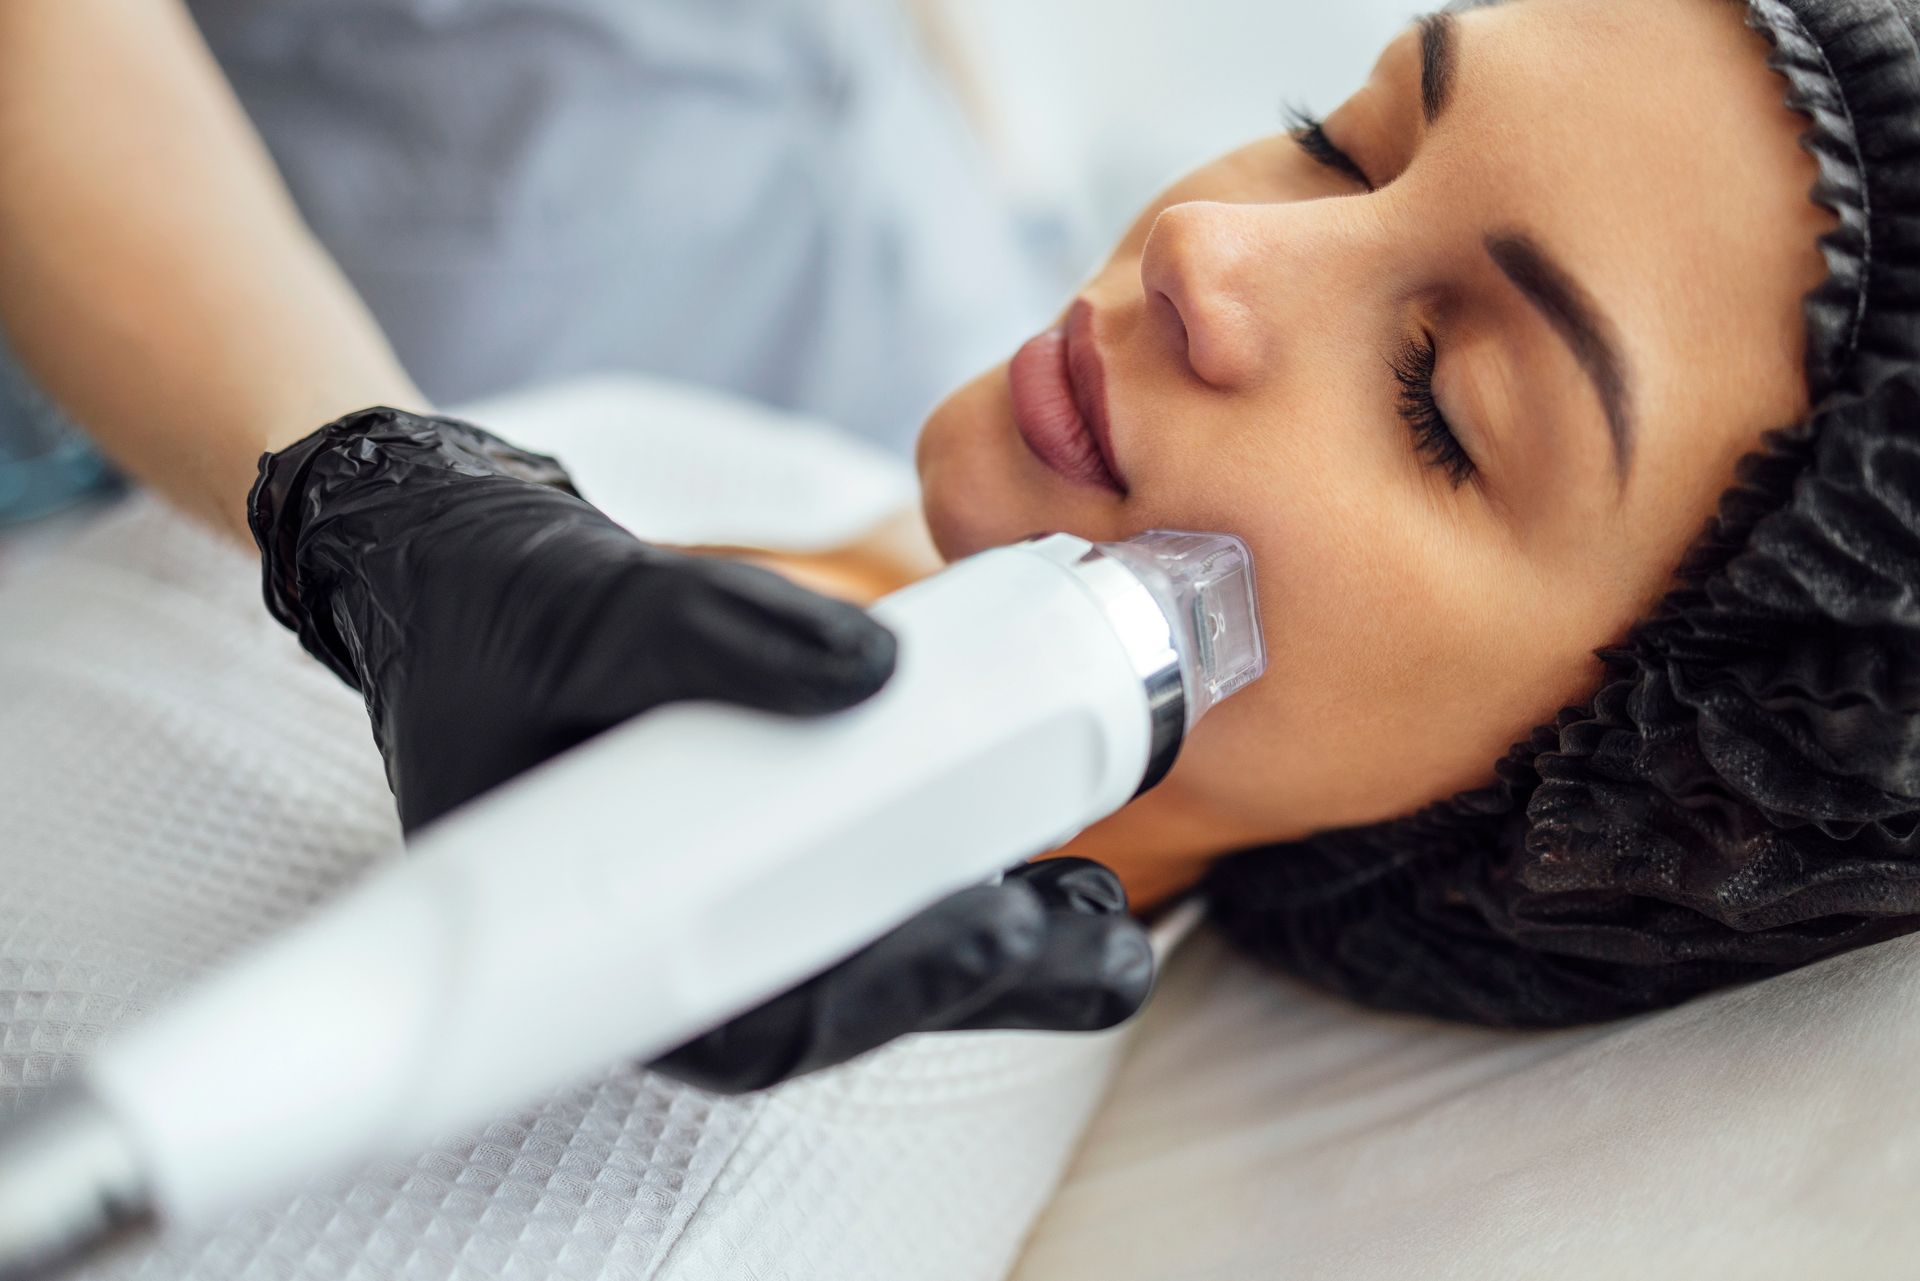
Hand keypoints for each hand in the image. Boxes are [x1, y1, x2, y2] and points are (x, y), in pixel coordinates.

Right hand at [249, 407, 1153, 1088]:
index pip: (754, 1020)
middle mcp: (658, 936)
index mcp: (589, 939)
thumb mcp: (584, 607)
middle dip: (980, 978)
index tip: (992, 935)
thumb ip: (708, 633)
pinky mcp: (747, 836)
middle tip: (1100, 940)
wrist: (451, 565)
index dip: (884, 997)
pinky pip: (855, 877)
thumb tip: (875, 671)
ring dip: (991, 940)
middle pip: (841, 998)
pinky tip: (1039, 837)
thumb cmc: (490, 605)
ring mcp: (706, 889)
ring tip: (1102, 908)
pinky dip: (946, 864)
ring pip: (862, 950)